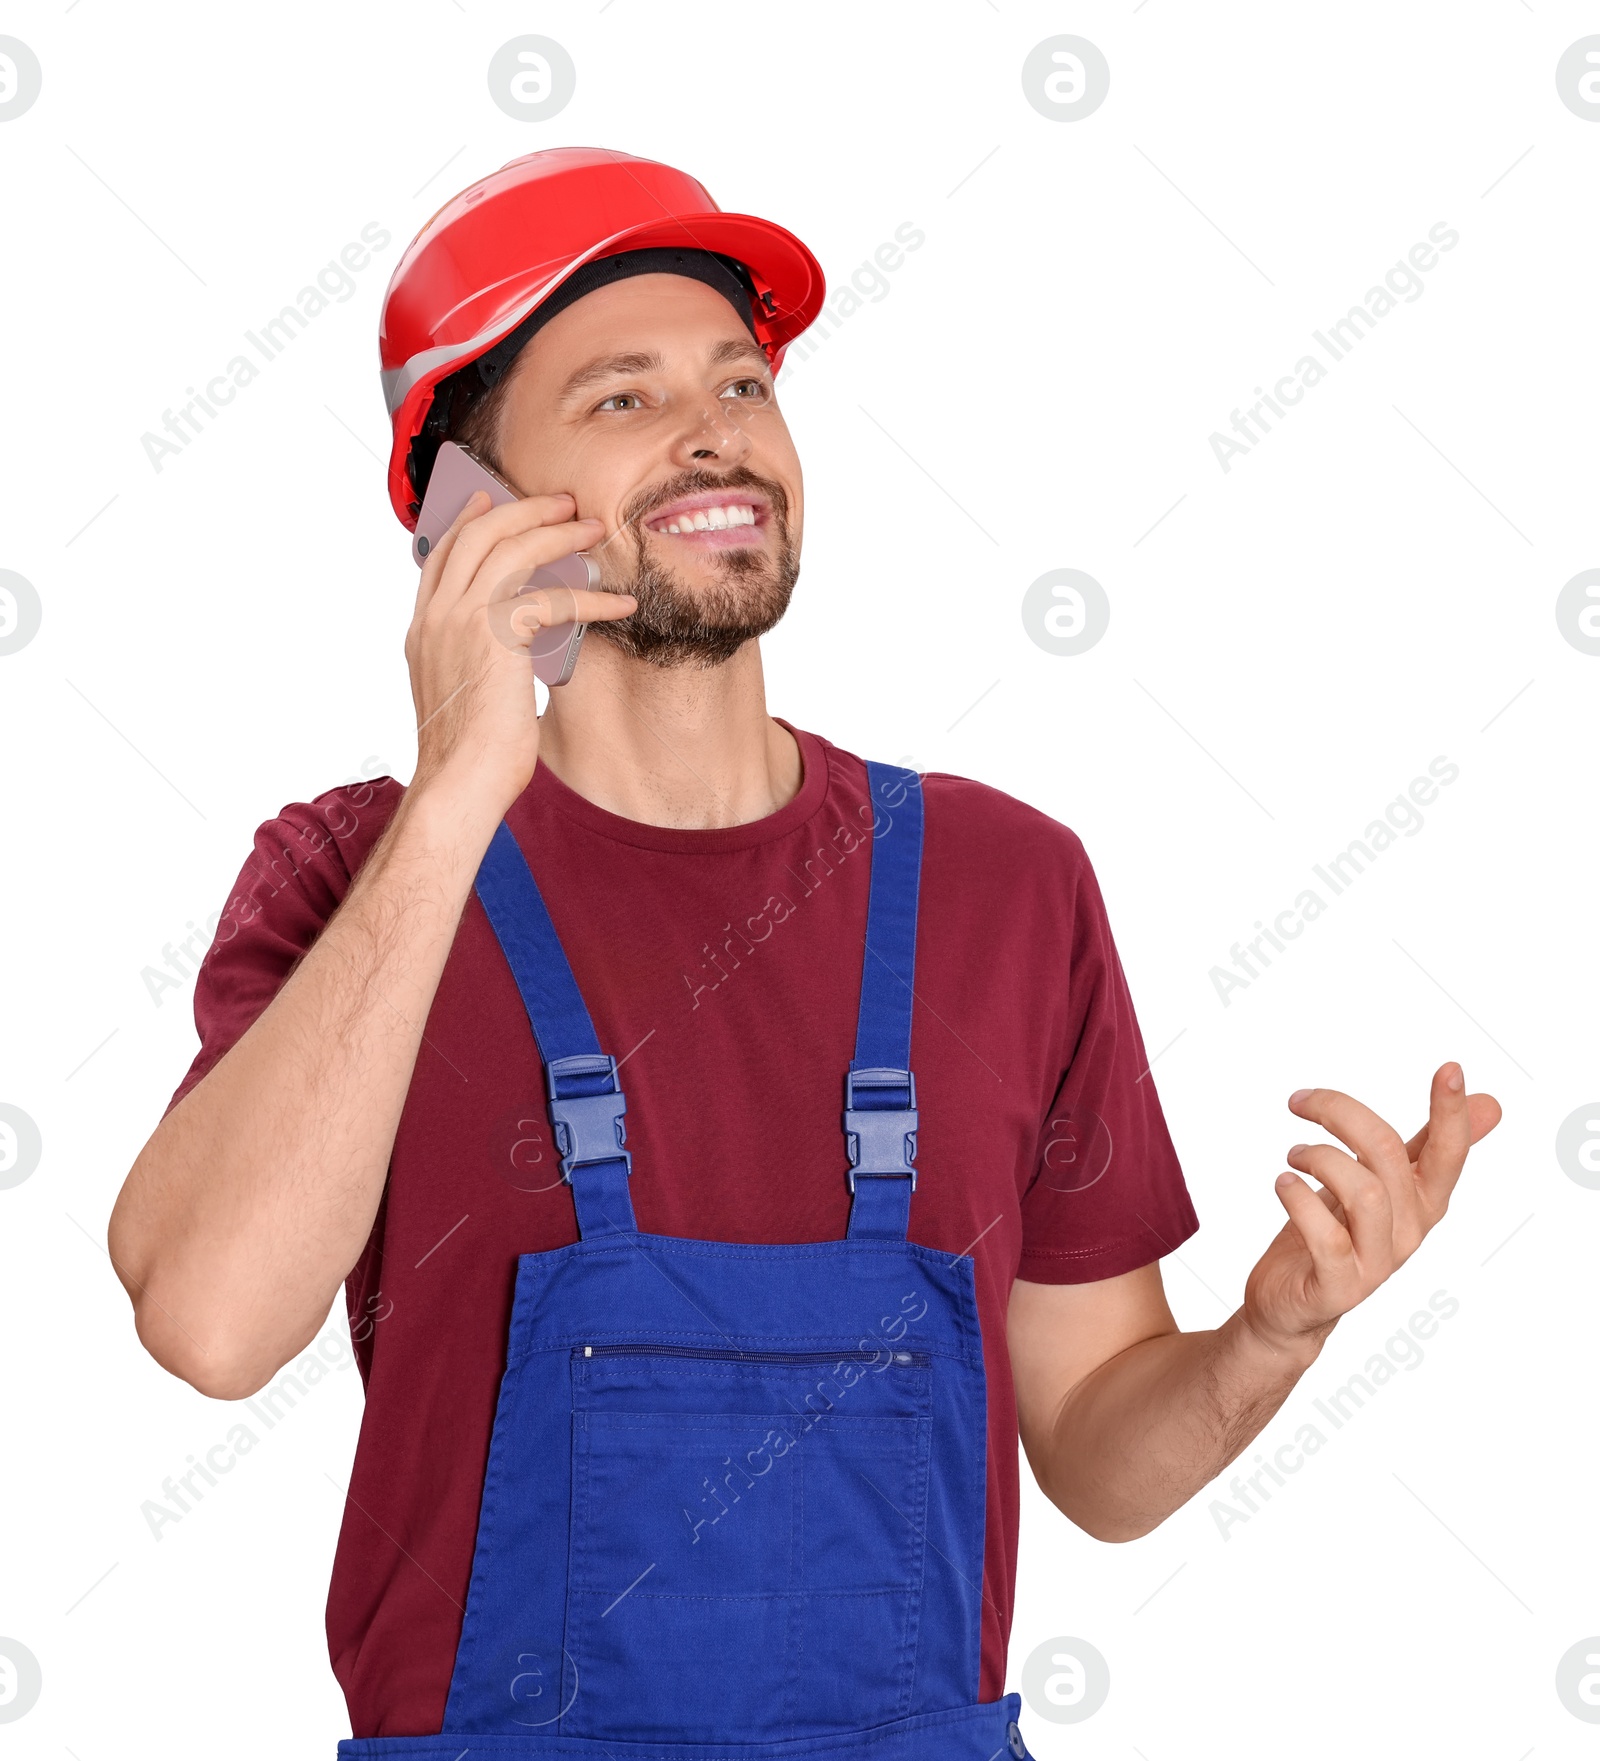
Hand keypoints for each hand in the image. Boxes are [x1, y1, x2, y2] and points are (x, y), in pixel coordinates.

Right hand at [404, 488, 635, 809]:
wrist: (460, 780)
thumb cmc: (470, 752)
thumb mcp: (467, 690)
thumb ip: (479, 654)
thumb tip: (516, 640)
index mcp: (424, 628)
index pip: (443, 554)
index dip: (468, 520)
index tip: (488, 498)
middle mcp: (436, 616)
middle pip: (477, 535)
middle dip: (523, 511)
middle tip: (562, 503)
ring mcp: (460, 620)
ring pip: (511, 549)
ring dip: (558, 533)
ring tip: (592, 530)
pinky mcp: (494, 634)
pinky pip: (551, 598)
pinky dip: (591, 598)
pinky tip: (619, 605)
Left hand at [1241, 1064, 1501, 1355]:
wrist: (1290, 1306)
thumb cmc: (1335, 1233)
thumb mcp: (1381, 1183)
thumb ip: (1427, 1146)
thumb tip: (1490, 1103)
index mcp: (1422, 1203)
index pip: (1448, 1153)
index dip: (1451, 1114)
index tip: (1450, 1068)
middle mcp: (1408, 1232)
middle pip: (1387, 1155)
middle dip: (1340, 1114)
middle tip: (1300, 1101)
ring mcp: (1377, 1263)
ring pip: (1362, 1191)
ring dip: (1318, 1157)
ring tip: (1293, 1155)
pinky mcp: (1339, 1287)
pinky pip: (1325, 1235)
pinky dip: (1299, 1200)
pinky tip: (1284, 1185)